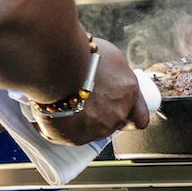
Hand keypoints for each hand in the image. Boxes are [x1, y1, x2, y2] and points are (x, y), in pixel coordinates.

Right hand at [34, 39, 151, 144]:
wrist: (56, 64)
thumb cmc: (81, 53)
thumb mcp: (109, 57)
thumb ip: (114, 75)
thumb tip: (111, 80)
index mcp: (128, 91)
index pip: (140, 118)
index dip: (130, 116)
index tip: (119, 110)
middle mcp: (117, 113)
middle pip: (113, 123)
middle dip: (101, 115)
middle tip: (84, 102)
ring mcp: (98, 128)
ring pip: (92, 131)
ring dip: (82, 122)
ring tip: (64, 106)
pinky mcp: (76, 137)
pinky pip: (70, 136)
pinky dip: (62, 128)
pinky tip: (52, 114)